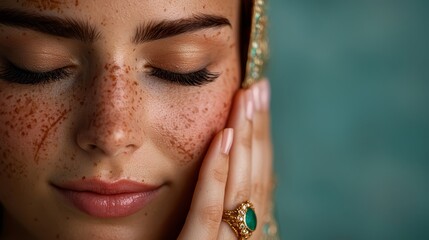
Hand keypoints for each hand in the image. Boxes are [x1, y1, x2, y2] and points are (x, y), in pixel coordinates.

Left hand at [178, 79, 272, 239]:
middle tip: (259, 88)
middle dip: (258, 130)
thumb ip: (213, 208)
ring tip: (246, 98)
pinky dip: (217, 173)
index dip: (262, 141)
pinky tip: (223, 137)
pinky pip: (208, 210)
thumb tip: (224, 160)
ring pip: (241, 188)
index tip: (260, 103)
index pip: (259, 182)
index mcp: (244, 234)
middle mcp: (243, 239)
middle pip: (256, 179)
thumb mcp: (199, 234)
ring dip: (245, 140)